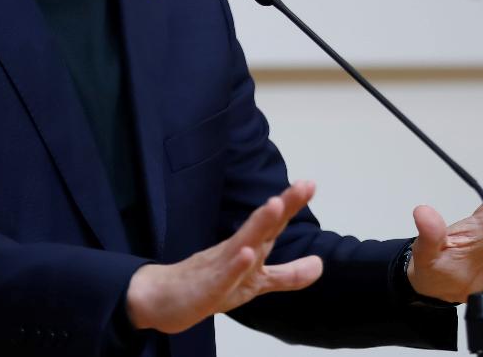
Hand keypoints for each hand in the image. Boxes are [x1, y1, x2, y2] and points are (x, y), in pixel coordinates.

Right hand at [125, 180, 323, 333]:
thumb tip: (320, 265)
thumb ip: (287, 275)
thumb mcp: (255, 283)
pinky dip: (234, 266)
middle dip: (282, 206)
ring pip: (241, 243)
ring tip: (275, 205)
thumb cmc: (209, 285)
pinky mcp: (206, 287)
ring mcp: (219, 267)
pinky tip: (246, 254)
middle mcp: (235, 251)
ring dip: (258, 224)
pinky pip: (222, 277)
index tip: (309, 183)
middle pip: (261, 225)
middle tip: (303, 184)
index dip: (292, 205)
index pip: (273, 224)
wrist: (162, 299)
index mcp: (248, 248)